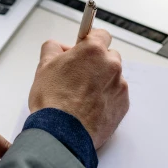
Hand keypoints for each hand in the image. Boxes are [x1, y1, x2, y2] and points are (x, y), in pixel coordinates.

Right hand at [28, 29, 128, 148]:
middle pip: (108, 56)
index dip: (89, 42)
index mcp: (93, 51)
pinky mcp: (123, 105)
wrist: (62, 133)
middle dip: (96, 63)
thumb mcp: (43, 66)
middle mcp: (111, 65)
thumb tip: (57, 47)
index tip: (84, 48)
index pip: (101, 34)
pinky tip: (89, 107)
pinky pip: (116, 95)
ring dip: (101, 82)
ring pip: (113, 77)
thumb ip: (52, 49)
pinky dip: (106, 99)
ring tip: (81, 96)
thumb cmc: (54, 102)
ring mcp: (119, 85)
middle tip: (78, 76)